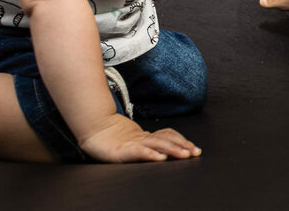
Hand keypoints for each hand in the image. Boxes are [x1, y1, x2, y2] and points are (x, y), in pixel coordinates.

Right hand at [79, 113, 200, 162]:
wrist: (93, 129)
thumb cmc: (113, 139)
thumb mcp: (134, 142)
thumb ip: (148, 143)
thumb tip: (165, 150)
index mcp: (146, 137)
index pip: (168, 135)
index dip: (182, 140)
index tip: (195, 148)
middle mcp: (142, 139)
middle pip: (166, 140)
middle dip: (182, 146)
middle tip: (195, 152)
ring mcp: (132, 144)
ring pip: (156, 144)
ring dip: (172, 149)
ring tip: (184, 155)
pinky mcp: (121, 151)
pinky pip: (139, 152)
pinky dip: (151, 155)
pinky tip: (161, 159)